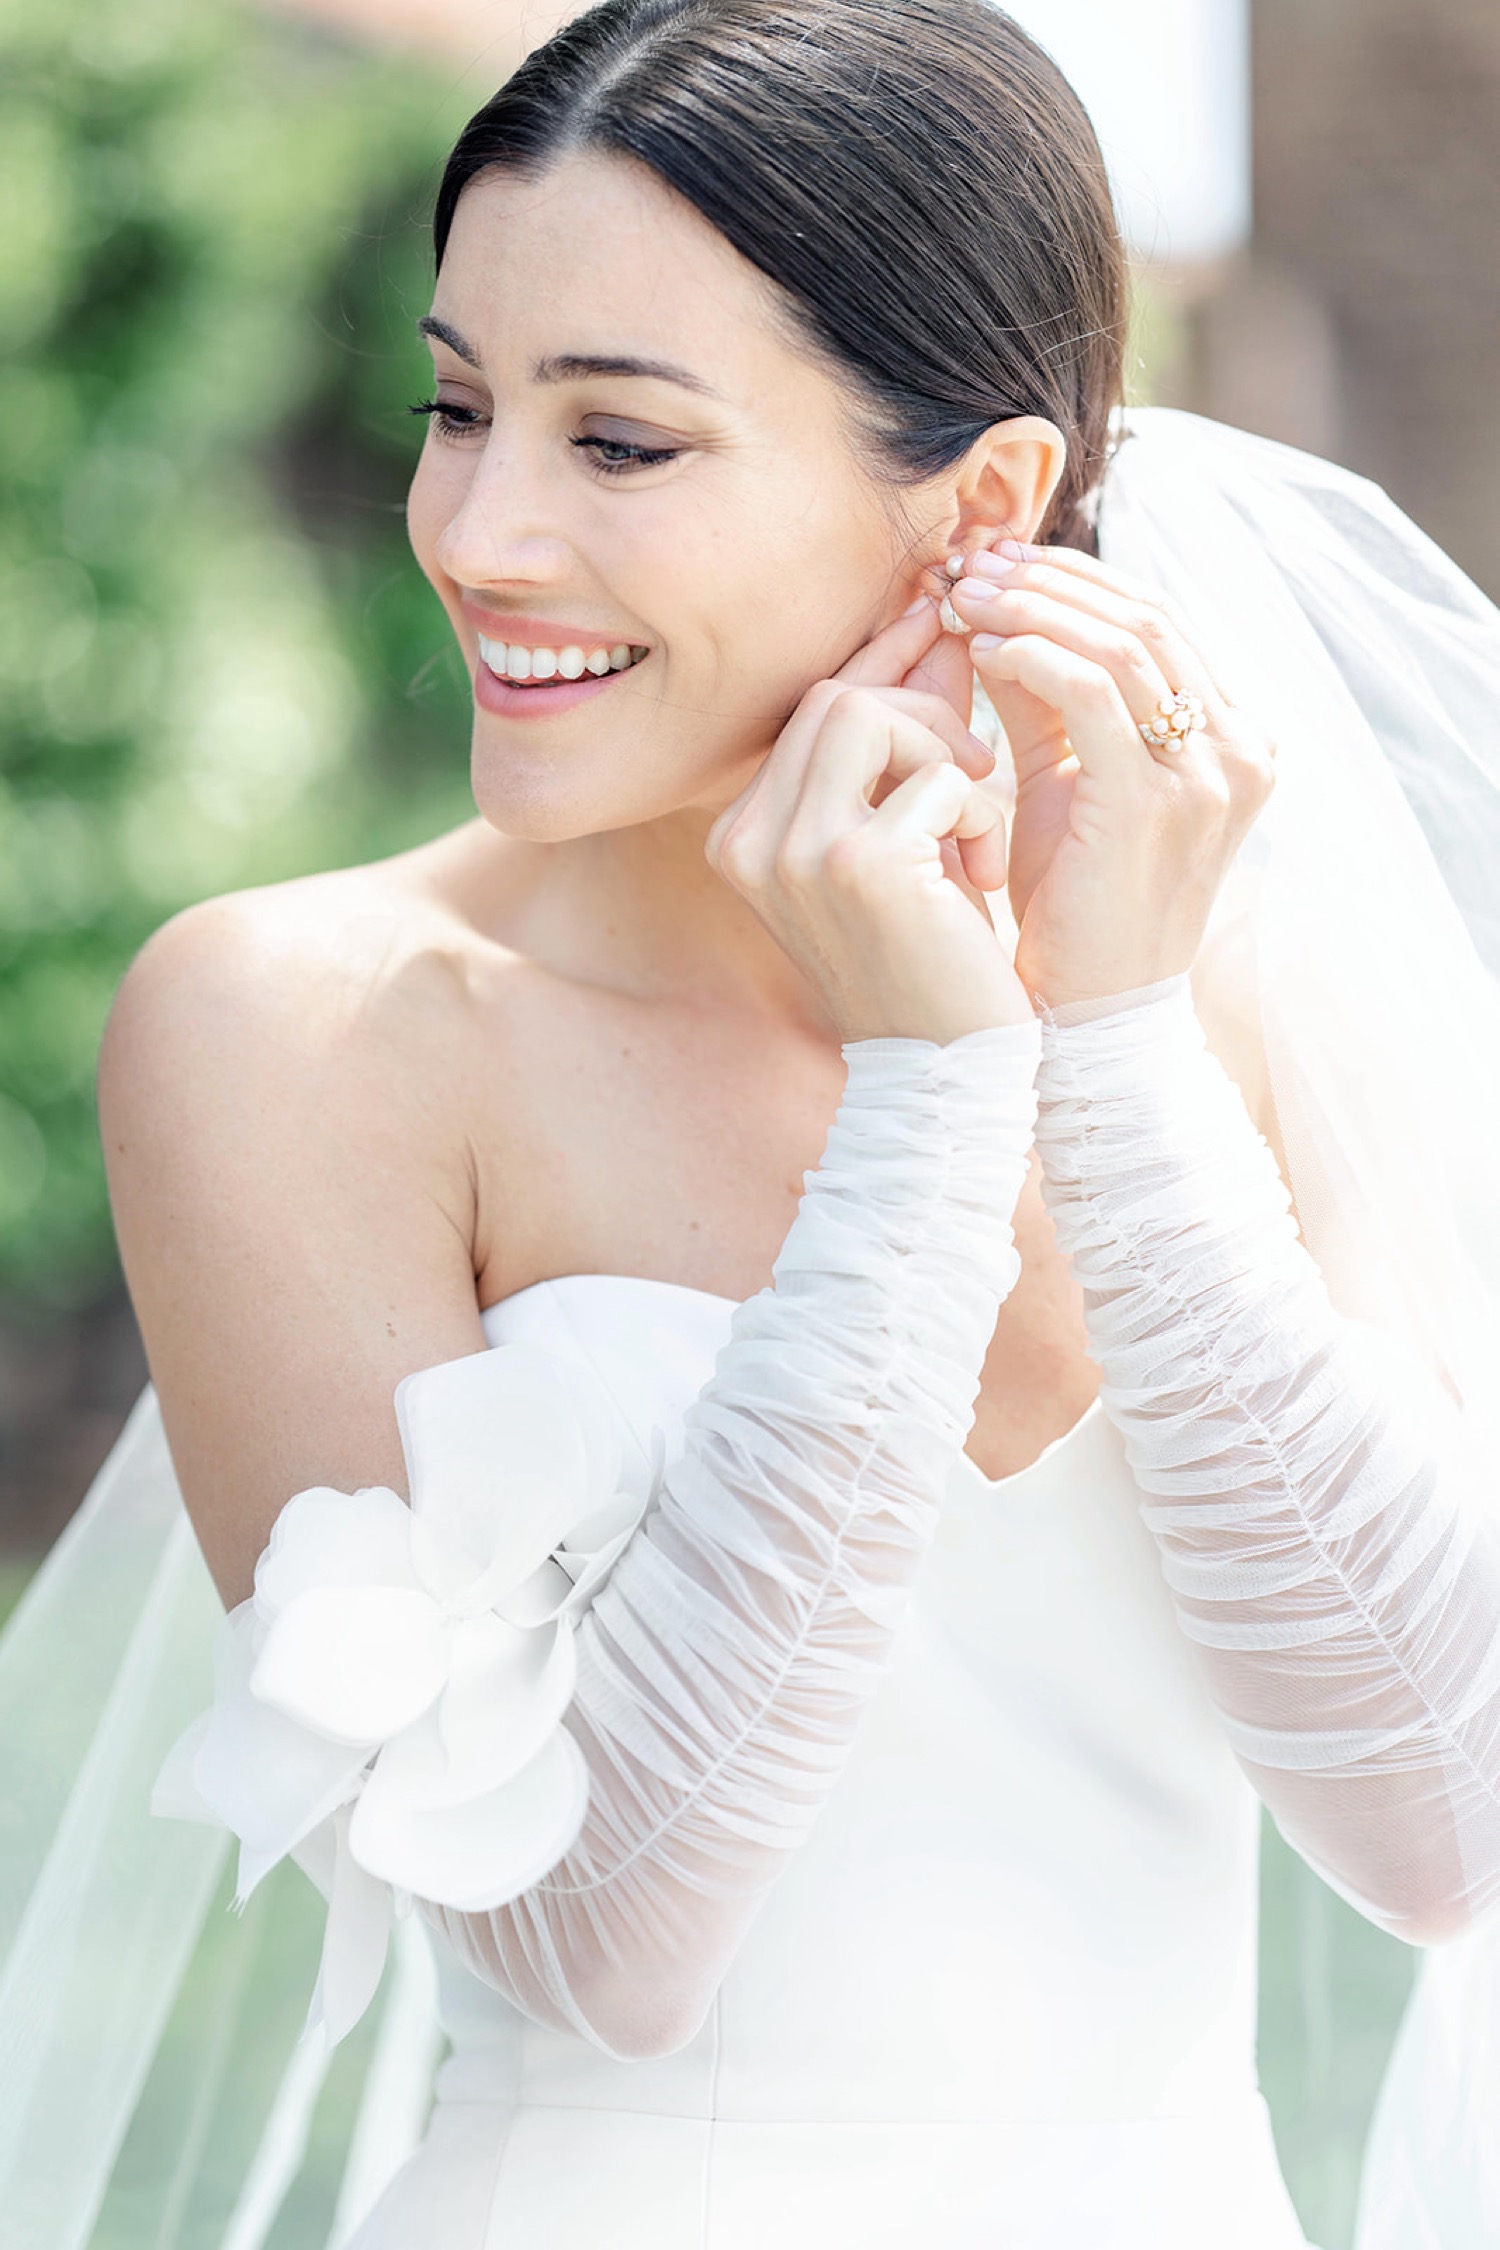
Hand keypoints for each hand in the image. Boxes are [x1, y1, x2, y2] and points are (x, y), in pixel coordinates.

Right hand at [706, 598, 1032, 1042]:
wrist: (949, 1072)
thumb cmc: (934, 958)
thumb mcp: (905, 840)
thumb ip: (907, 742)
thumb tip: (940, 629)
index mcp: (744, 836)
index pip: (810, 707)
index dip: (884, 663)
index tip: (942, 627)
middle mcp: (750, 841)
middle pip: (833, 696)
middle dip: (924, 709)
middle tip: (976, 766)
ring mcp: (793, 851)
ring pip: (869, 715)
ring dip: (945, 752)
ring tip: (975, 821)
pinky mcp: (855, 863)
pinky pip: (936, 776)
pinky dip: (977, 812)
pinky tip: (980, 876)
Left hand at [946, 542, 1275, 1007]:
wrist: (1090, 1018)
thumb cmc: (1073, 910)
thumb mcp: (1061, 787)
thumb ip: (1040, 702)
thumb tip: (991, 614)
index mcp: (1233, 739)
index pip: (1156, 622)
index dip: (1072, 581)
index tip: (995, 564)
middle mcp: (1239, 749)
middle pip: (1144, 617)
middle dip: (1048, 581)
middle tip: (969, 566)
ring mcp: (1209, 774)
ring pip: (1119, 641)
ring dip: (1030, 607)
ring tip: (961, 599)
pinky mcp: (1158, 799)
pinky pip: (1091, 690)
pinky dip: (1031, 654)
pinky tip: (981, 648)